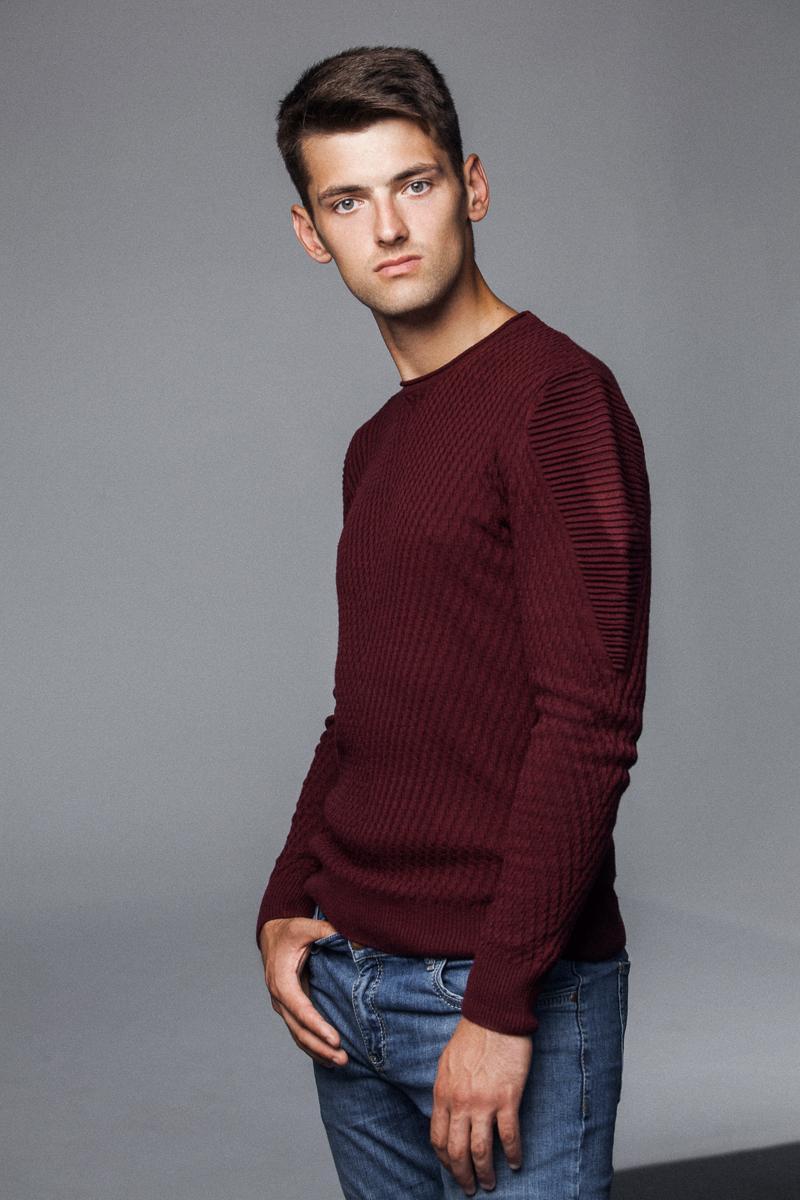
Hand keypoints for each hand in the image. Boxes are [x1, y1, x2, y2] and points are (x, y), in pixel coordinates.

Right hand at [259, 916, 348, 1068]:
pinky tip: (329, 1058)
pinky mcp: (291, 1009)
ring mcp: (284, 1006)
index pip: (300, 1009)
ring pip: (299, 1036)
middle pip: (299, 1030)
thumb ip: (328, 931)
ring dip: (318, 1052)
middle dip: (320, 1047)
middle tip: (343, 1059)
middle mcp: (280, 998)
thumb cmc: (290, 931)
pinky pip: (300, 1032)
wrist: (272, 935)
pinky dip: (313, 1047)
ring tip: (341, 1063)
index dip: (317, 1026)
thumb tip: (359, 942)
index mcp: (282, 981)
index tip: (335, 1039)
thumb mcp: (306, 927)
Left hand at [430, 1016, 530, 1194]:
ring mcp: (483, 1102)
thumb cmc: (472, 1036)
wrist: (494, 1015)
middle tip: (471, 1188)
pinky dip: (514, 1154)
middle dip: (463, 1175)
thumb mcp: (448, 1063)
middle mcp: (460, 1102)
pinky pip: (509, 1136)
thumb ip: (447, 1090)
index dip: (445, 1160)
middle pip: (457, 1151)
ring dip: (486, 1172)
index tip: (453, 1170)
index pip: (438, 1138)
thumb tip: (447, 1112)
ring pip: (481, 1150)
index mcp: (444, 1094)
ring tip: (491, 1183)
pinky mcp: (507, 1098)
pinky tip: (517, 1163)